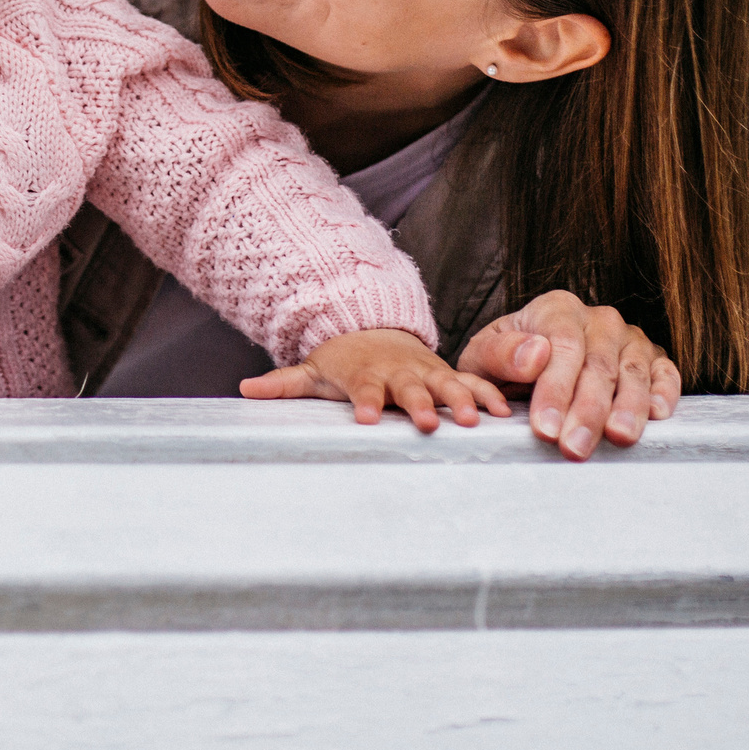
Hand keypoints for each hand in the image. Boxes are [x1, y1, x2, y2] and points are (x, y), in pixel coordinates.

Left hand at [239, 327, 508, 432]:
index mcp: (365, 374)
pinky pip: (471, 382)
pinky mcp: (447, 373)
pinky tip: (502, 412)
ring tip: (473, 420)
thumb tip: (246, 389)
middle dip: (419, 404)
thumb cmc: (343, 359)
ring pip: (446, 384)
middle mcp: (398, 372)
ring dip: (460, 401)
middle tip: (428, 423)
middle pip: (409, 389)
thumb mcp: (313, 370)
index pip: (363, 390)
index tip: (365, 419)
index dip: (364, 403)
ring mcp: (425, 371)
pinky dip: (487, 394)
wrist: (374, 326)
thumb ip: (284, 383)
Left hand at [455, 289, 681, 461]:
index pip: (562, 346)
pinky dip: (665, 392)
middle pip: (598, 365)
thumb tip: (534, 356)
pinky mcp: (653, 360)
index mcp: (557, 309)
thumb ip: (500, 353)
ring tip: (617, 438)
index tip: (545, 427)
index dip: (555, 389)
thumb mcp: (483, 356)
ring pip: (633, 373)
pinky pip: (665, 373)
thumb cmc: (504, 362)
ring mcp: (630, 339)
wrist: (528, 364)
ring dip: (627, 408)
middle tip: (574, 448)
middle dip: (586, 410)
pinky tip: (656, 415)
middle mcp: (599, 320)